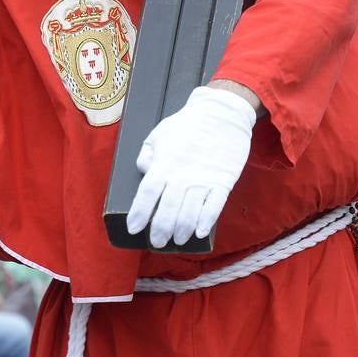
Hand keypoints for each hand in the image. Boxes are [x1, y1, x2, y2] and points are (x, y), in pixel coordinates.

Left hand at [126, 85, 258, 248]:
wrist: (222, 114)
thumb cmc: (187, 124)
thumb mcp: (158, 133)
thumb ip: (147, 154)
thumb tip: (143, 172)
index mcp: (165, 163)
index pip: (148, 193)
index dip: (140, 213)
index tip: (134, 228)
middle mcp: (183, 175)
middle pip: (168, 210)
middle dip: (160, 230)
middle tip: (157, 242)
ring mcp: (204, 180)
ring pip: (190, 213)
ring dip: (181, 230)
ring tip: (177, 240)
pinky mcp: (223, 182)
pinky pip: (215, 207)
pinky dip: (206, 221)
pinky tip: (199, 232)